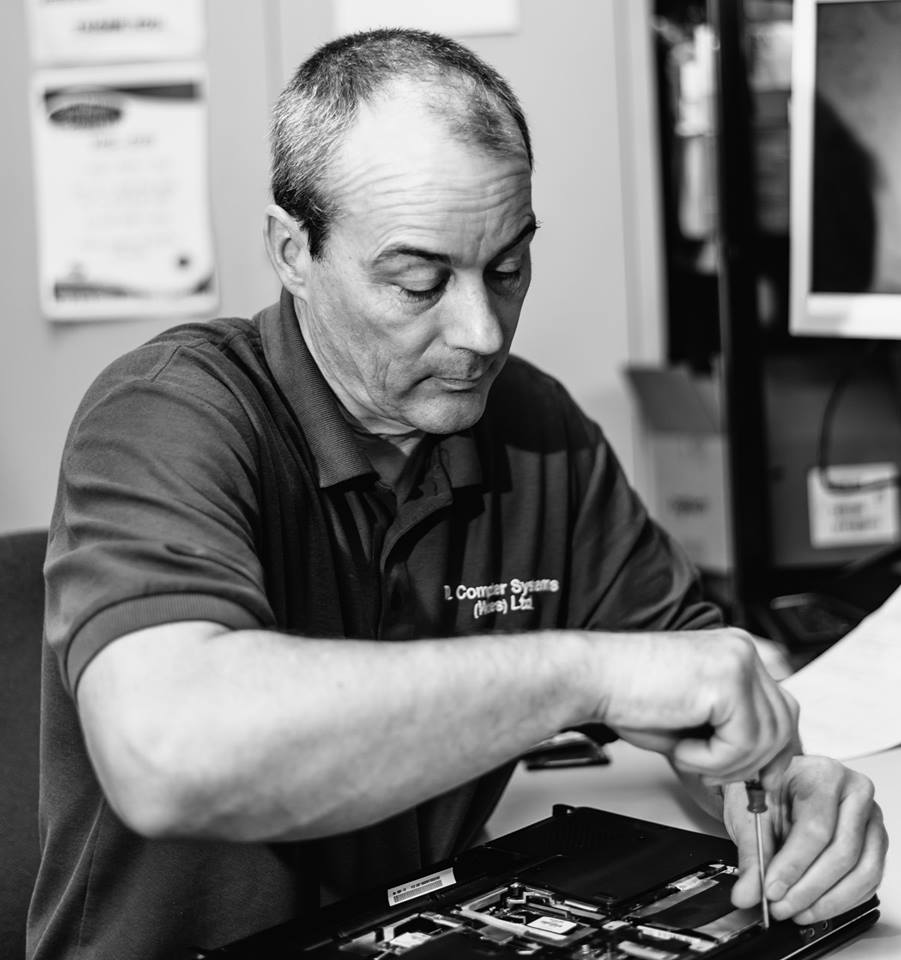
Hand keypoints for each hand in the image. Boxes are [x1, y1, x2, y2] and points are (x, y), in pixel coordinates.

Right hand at [593, 628, 798, 787]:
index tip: (758, 779)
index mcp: (735, 653)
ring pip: (768, 739)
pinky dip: (712, 760)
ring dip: (726, 763)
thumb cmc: (627, 695)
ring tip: (686, 753)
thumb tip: (762, 768)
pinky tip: (682, 747)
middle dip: (751, 762)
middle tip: (711, 772)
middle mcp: (742, 650)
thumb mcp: (694, 717)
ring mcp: (739, 661)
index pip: (781, 709)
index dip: (772, 751)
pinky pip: (743, 743)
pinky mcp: (728, 680)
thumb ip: (731, 730)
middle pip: (784, 724)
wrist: (592, 678)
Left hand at [726, 756, 886, 922]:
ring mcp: (870, 820)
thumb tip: (746, 894)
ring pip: (862, 872)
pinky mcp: (874, 844)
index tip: (771, 889)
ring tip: (795, 910)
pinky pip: (868, 881)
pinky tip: (814, 906)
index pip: (815, 828)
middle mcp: (855, 794)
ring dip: (827, 901)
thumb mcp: (749, 813)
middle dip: (808, 888)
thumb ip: (751, 854)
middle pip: (842, 852)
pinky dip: (841, 901)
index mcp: (823, 775)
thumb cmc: (768, 790)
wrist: (779, 786)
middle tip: (780, 905)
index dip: (793, 865)